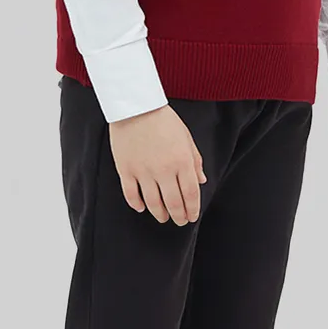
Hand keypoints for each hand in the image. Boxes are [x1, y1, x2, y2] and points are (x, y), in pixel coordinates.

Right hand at [108, 104, 206, 225]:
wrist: (136, 107)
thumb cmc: (164, 120)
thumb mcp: (186, 137)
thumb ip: (195, 160)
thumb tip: (201, 181)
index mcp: (182, 161)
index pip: (191, 193)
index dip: (192, 209)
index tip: (192, 216)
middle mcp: (164, 170)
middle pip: (173, 202)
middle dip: (179, 216)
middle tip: (180, 221)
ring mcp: (143, 172)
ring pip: (153, 203)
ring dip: (160, 214)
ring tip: (163, 218)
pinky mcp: (126, 171)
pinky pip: (131, 195)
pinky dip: (137, 205)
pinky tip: (142, 208)